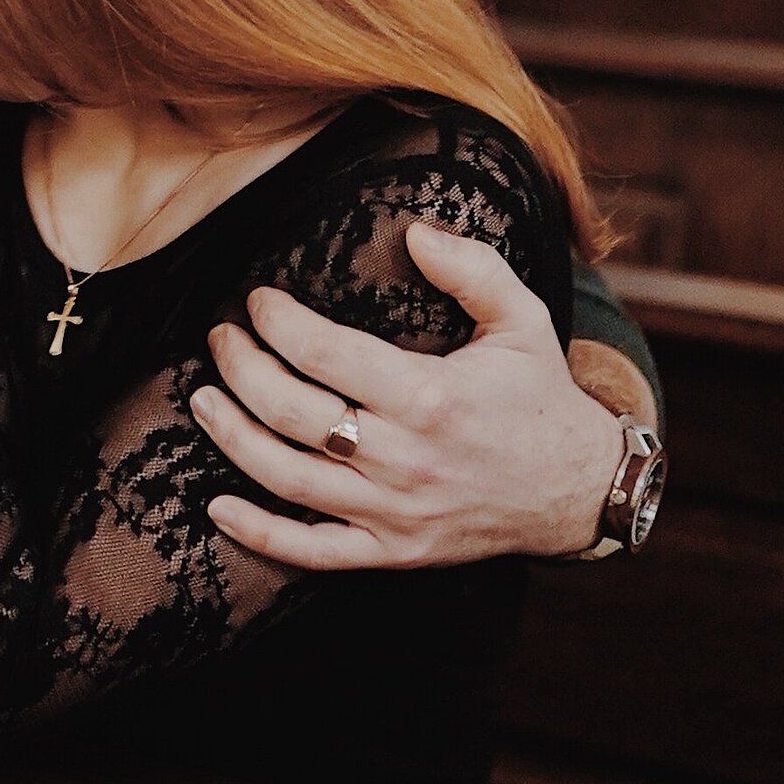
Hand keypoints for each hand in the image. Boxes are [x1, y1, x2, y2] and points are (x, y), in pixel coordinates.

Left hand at [187, 222, 621, 568]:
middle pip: (294, 414)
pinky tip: (217, 507)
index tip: (257, 299)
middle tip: (220, 339)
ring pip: (288, 479)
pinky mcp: (393, 552)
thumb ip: (472, 268)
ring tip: (202, 399)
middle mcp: (406, 458)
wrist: (580, 491)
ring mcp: (395, 512)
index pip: (327, 354)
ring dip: (233, 437)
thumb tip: (413, 231)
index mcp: (431, 396)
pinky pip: (311, 552)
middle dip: (243, 370)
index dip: (279, 323)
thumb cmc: (540, 397)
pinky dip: (258, 534)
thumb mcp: (523, 319)